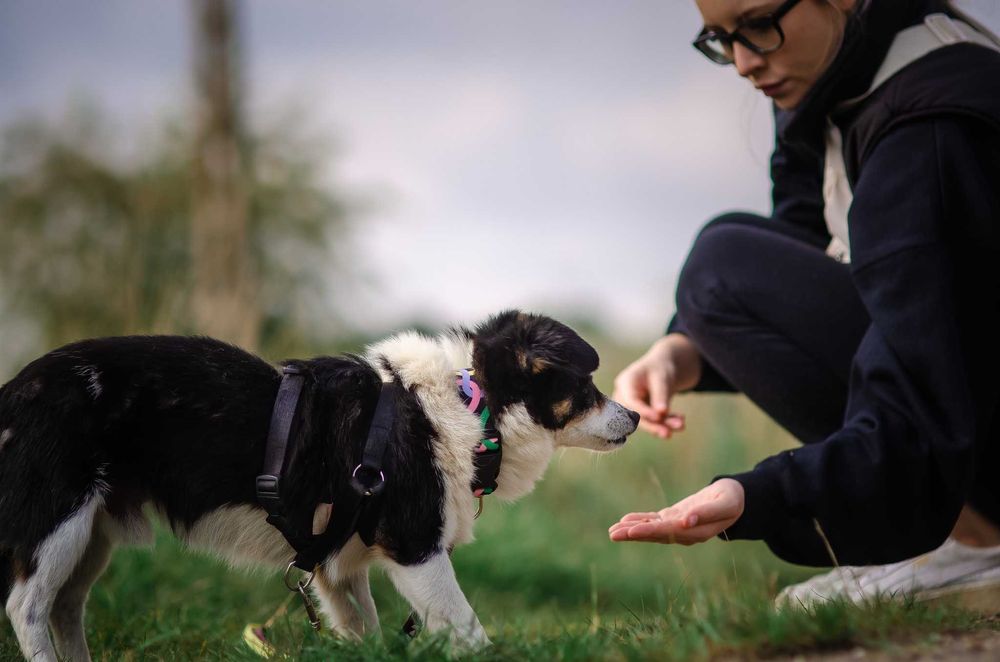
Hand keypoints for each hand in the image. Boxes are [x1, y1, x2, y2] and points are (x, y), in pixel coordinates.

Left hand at [608, 479, 744, 544]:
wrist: (735, 499)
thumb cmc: (732, 500)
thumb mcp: (724, 504)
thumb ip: (706, 513)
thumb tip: (686, 521)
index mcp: (695, 532)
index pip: (667, 532)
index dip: (648, 532)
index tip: (631, 532)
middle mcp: (684, 533)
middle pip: (655, 534)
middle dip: (633, 534)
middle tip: (612, 535)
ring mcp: (678, 527)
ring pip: (652, 529)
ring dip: (632, 529)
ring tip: (612, 531)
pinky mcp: (675, 518)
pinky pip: (655, 521)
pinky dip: (640, 521)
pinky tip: (624, 521)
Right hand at [612, 334, 698, 438]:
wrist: (661, 367)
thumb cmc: (660, 368)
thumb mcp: (662, 377)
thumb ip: (660, 395)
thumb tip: (661, 413)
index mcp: (625, 382)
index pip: (630, 400)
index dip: (643, 411)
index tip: (658, 417)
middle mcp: (624, 396)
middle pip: (636, 415)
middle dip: (653, 424)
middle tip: (668, 434)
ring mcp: (632, 407)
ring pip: (646, 421)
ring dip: (663, 425)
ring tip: (681, 425)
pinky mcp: (642, 414)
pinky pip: (654, 421)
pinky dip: (667, 422)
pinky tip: (680, 421)